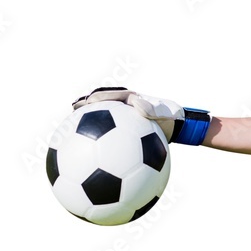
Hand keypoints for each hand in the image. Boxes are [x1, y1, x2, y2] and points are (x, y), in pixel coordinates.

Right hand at [73, 87, 208, 144]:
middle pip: (100, 106)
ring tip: (73, 128)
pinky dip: (98, 138)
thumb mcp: (163, 113)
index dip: (93, 100)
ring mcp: (123, 118)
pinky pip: (108, 133)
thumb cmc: (171, 118)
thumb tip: (139, 107)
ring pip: (102, 118)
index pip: (107, 97)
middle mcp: (123, 107)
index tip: (81, 105)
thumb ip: (151, 109)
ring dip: (88, 121)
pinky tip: (91, 153)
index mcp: (129, 99)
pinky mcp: (125, 129)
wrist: (178, 126)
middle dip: (85, 107)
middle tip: (72, 112)